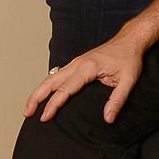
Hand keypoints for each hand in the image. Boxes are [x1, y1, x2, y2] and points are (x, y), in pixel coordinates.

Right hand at [23, 32, 145, 123]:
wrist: (130, 40)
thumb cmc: (129, 57)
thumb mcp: (128, 80)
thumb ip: (118, 99)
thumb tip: (108, 118)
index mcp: (88, 67)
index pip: (65, 89)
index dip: (53, 104)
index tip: (45, 117)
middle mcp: (78, 63)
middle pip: (50, 81)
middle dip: (36, 97)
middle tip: (27, 114)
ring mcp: (76, 62)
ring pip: (51, 77)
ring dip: (38, 91)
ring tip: (29, 108)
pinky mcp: (77, 63)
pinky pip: (57, 74)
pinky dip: (47, 85)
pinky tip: (44, 95)